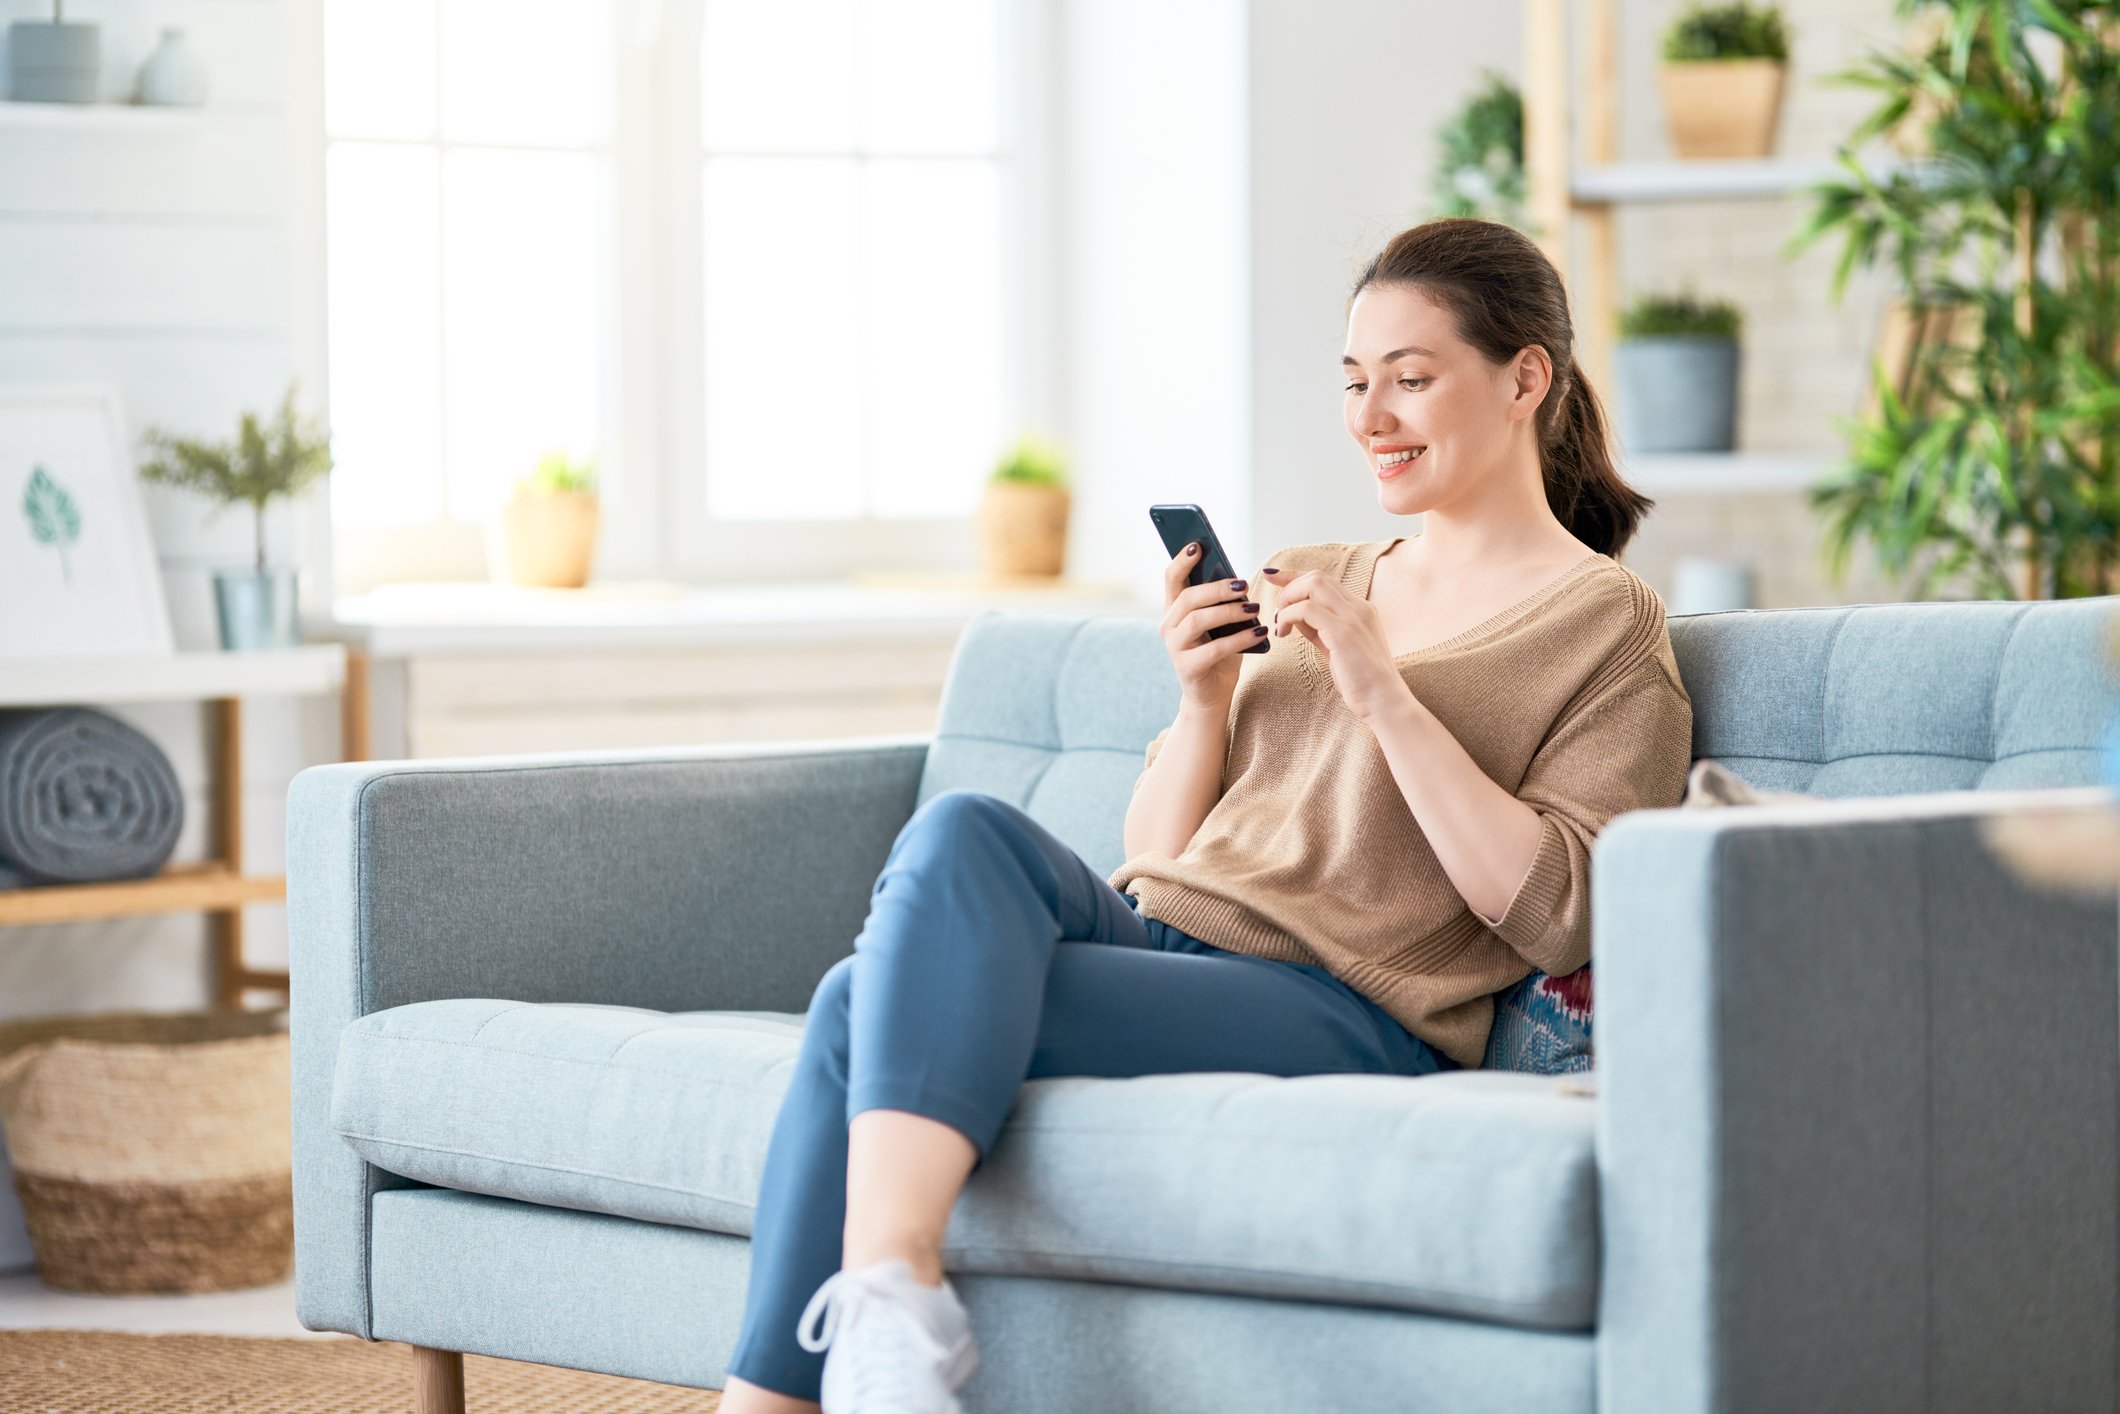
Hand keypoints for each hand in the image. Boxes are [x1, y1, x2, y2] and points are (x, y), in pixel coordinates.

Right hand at [1159, 543, 1266, 710]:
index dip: (1182, 560)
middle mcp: (1169, 626)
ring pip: (1199, 620)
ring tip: (1254, 609)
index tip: (1198, 544)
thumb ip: (1221, 604)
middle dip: (1218, 588)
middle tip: (1244, 585)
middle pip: (1189, 597)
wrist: (1211, 697)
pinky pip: (1215, 648)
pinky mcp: (1188, 668)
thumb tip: (1238, 581)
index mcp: (1174, 611)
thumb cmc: (1218, 654)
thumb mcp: (1220, 624)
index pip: (1172, 579)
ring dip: (1230, 611)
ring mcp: (1176, 648)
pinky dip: (1240, 639)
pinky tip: (1259, 633)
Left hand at [1260, 566, 1414, 721]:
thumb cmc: (1362, 682)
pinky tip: (1283, 634)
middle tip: (1276, 612)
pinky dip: (1288, 616)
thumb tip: (1296, 618)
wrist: (1385, 702)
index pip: (1324, 581)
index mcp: (1360, 610)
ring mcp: (1353, 617)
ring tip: (1280, 624)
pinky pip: (1306, 609)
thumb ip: (1320, 630)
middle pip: (1316, 576)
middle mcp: (1358, 607)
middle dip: (1288, 587)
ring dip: (1288, 600)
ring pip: (1312, 584)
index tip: (1273, 577)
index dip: (1295, 576)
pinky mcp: (1343, 632)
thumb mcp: (1338, 649)